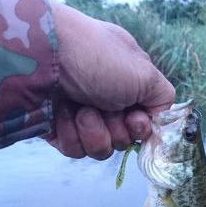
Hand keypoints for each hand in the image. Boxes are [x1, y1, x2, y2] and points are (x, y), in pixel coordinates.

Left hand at [45, 1, 174, 158]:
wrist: (42, 56)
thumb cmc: (96, 57)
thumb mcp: (144, 73)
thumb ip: (164, 99)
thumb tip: (161, 119)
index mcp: (128, 83)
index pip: (145, 121)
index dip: (142, 127)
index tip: (135, 118)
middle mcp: (107, 100)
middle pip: (125, 139)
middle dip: (117, 128)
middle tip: (104, 105)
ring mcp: (82, 116)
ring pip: (102, 149)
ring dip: (94, 131)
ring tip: (80, 109)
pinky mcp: (59, 130)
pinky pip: (76, 150)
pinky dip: (72, 134)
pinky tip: (63, 113)